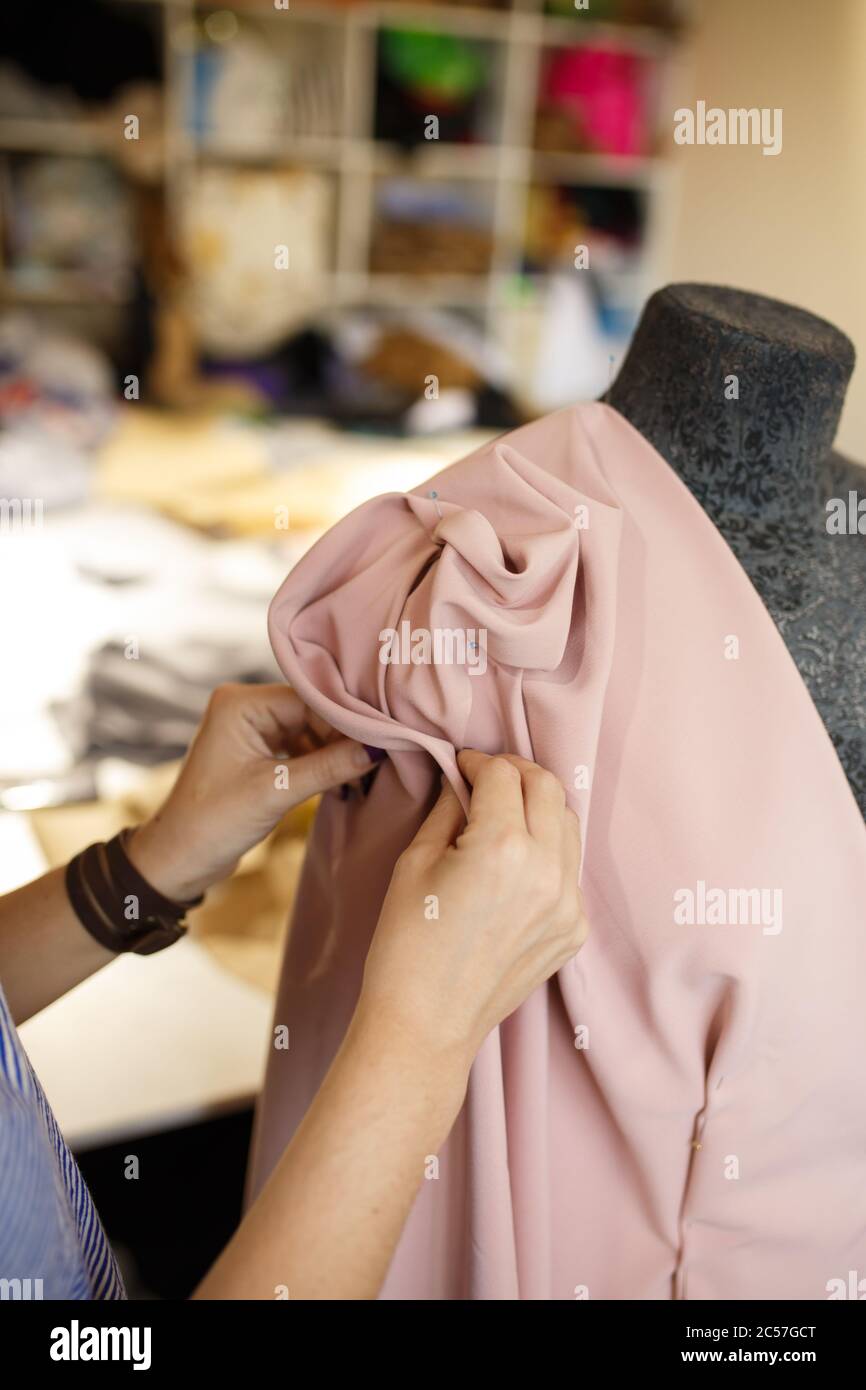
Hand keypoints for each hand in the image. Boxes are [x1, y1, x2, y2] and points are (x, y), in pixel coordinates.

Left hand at [128, 683, 378, 900]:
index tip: (386, 736)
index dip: (348, 718)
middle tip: (383, 754)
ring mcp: (251, 727)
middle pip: (313, 709)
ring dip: (336, 749)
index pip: (310, 698)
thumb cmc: (214, 823)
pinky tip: (346, 776)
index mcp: (241, 703)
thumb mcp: (276, 793)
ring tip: (367, 769)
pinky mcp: (257, 750)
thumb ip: (329, 767)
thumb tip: (378, 750)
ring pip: (310, 728)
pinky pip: (300, 744)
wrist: (178, 859)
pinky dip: (322, 759)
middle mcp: (245, 706)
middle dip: (344, 734)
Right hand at [356, 750, 587, 1071]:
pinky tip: (512, 867)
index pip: (502, 774)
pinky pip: (569, 870)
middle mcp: (546, 871)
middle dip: (515, 773)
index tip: (461, 764)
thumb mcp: (415, 863)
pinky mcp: (575, 930)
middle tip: (486, 779)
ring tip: (502, 817)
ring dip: (538, 809)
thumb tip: (463, 779)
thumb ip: (448, 809)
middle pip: (547, 788)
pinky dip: (546, 853)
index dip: (477, 761)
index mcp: (502, 848)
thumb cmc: (407, 943)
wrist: (427, 1023)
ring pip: (568, 825)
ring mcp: (568, 904)